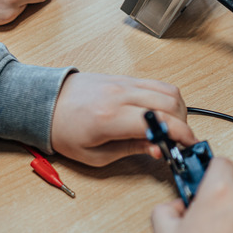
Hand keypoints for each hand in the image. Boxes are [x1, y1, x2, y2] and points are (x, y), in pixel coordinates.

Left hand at [51, 73, 197, 166]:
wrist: (44, 103)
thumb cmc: (63, 130)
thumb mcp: (95, 154)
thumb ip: (132, 150)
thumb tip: (158, 149)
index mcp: (110, 117)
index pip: (159, 121)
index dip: (180, 134)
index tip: (188, 145)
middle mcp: (120, 95)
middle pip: (171, 103)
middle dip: (183, 125)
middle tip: (178, 141)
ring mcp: (124, 83)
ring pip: (169, 90)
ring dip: (178, 111)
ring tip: (171, 129)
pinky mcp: (126, 78)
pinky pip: (158, 84)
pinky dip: (168, 99)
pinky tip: (162, 115)